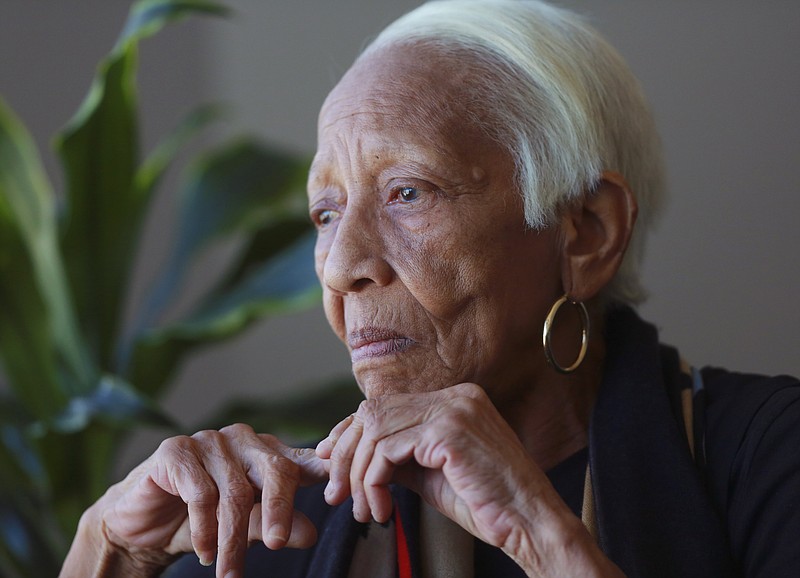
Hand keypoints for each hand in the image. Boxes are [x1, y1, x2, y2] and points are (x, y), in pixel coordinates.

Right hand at [66, 423, 326, 577]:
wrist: (138, 528)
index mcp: (266, 453)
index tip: (344, 493)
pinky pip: (200, 491)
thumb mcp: (244, 529)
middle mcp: (242, 440)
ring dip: (232, 538)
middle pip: (275, 469)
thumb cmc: (198, 524)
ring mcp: (209, 440)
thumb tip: (312, 533)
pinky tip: (204, 552)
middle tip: (277, 545)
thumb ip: (275, 526)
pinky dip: (204, 528)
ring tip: (229, 574)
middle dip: (278, 511)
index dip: (326, 470)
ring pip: (235, 490)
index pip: (302, 459)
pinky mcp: (176, 450)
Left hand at [316, 383, 623, 576]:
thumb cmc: (488, 504)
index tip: (330, 461)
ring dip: (359, 476)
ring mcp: (453, 409)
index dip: (350, 432)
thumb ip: (400, 457)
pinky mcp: (449, 430)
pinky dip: (374, 482)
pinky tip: (383, 508)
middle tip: (336, 495)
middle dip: (347, 455)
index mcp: (454, 400)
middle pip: (373, 413)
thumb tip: (355, 457)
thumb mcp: (432, 475)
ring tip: (366, 510)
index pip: (384, 405)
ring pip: (375, 431)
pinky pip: (388, 450)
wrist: (531, 524)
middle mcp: (454, 396)